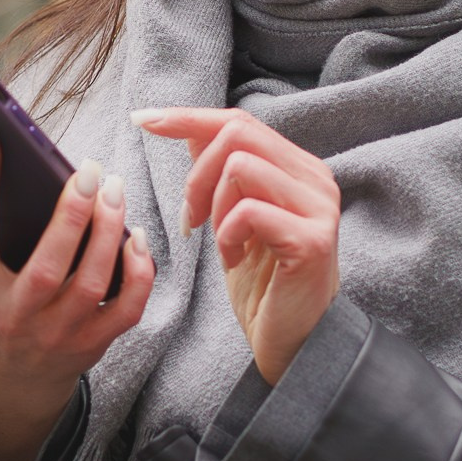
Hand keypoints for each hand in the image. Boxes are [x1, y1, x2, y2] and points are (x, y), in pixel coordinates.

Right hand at [0, 130, 155, 460]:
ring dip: (109, 231)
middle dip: (72, 214)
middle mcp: (13, 317)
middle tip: (87, 170)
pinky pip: (126, 308)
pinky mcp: (93, 343)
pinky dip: (138, 271)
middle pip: (48, 267)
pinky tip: (136, 236)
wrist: (10, 378)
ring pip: (91, 283)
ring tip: (113, 189)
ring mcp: (57, 334)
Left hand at [133, 107, 340, 385]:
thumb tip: (188, 130)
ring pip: (240, 166)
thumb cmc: (263, 284)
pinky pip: (248, 212)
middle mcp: (316, 179)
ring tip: (221, 243)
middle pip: (239, 132)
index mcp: (299, 168)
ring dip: (213, 206)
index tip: (143, 121)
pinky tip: (234, 261)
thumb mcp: (233, 220)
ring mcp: (318, 207)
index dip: (187, 117)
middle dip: (196, 173)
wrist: (294, 343)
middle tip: (189, 219)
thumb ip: (220, 175)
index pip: (239, 121)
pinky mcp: (312, 240)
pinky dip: (227, 235)